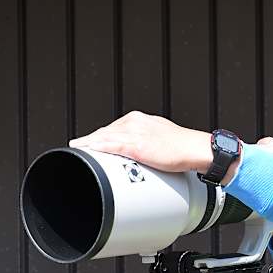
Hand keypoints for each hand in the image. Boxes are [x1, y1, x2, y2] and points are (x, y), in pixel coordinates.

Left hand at [69, 111, 213, 173]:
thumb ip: (146, 140)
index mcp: (139, 120)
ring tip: (77, 149)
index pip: (113, 127)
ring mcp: (135, 133)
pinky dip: (99, 146)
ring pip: (105, 136)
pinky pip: (113, 145)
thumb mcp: (160, 136)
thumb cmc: (182, 146)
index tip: (89, 142)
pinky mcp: (138, 145)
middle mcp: (135, 122)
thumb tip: (140, 153)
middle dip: (90, 139)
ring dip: (89, 143)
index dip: (98, 135)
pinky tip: (89, 149)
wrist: (195, 149)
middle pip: (105, 131)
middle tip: (78, 147)